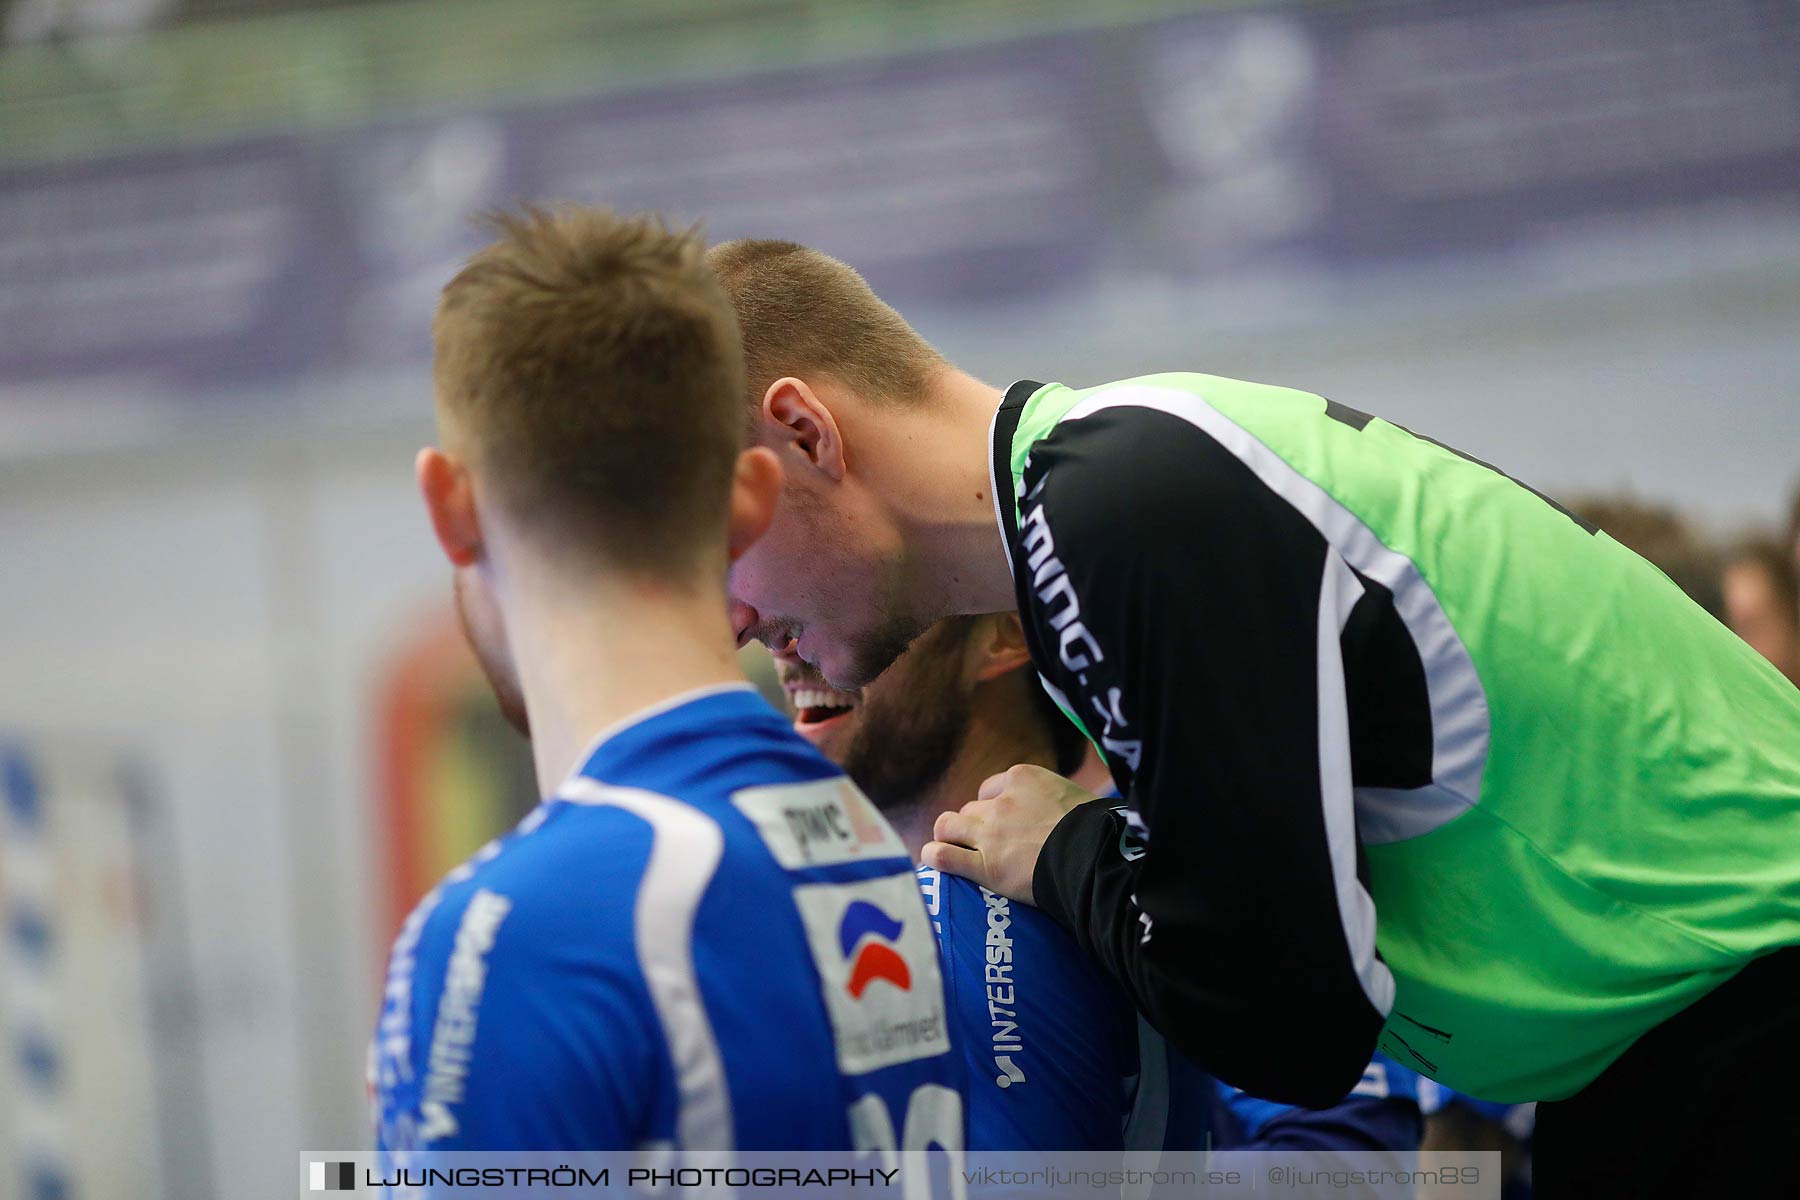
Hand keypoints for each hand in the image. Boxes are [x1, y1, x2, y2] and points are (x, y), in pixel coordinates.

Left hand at [921, 764, 1096, 905]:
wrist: (1094, 857)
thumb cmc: (1097, 829)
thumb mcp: (1076, 797)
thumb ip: (1056, 799)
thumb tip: (1063, 808)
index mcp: (1022, 779)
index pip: (992, 788)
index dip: (995, 805)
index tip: (1003, 820)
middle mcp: (1000, 802)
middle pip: (971, 809)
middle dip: (975, 823)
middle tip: (985, 841)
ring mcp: (988, 833)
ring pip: (948, 825)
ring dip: (950, 836)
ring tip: (952, 847)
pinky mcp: (983, 865)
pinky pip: (943, 856)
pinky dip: (934, 856)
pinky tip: (933, 858)